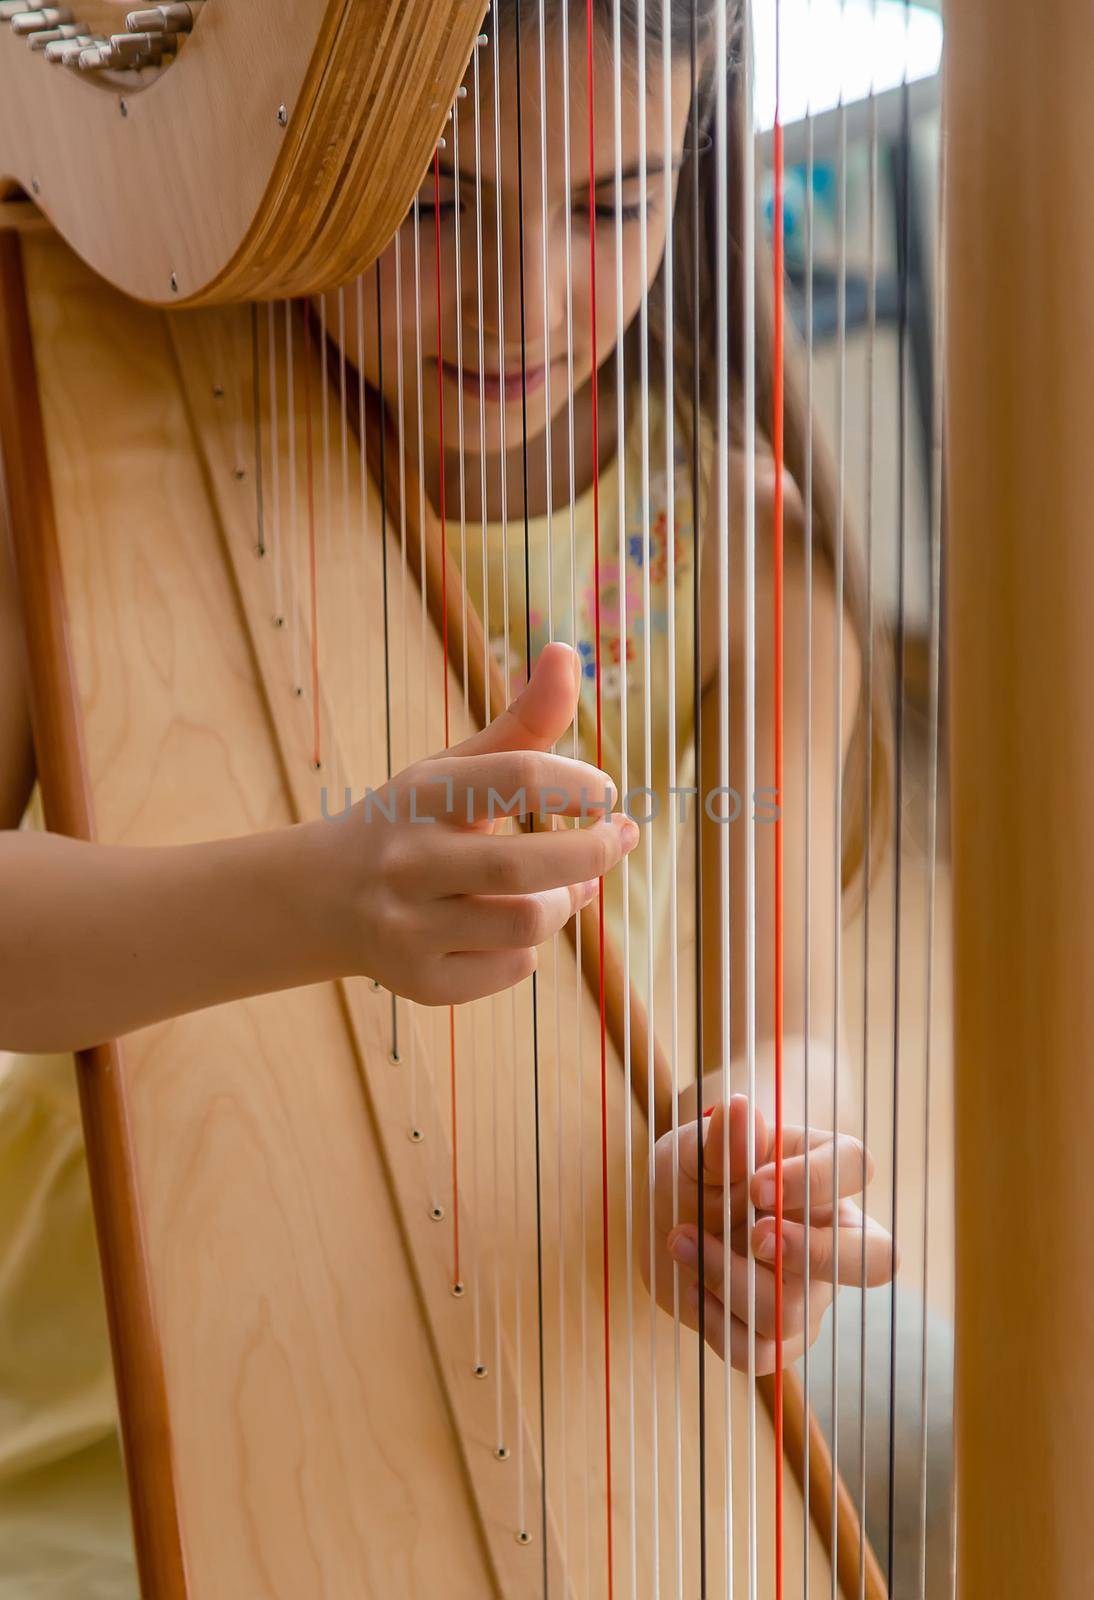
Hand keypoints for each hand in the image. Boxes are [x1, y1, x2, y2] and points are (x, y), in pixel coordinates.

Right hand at [334, 642, 637, 1004]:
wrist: (323, 900)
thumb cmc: (415, 823)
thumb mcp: (457, 768)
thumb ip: (522, 721)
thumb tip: (566, 651)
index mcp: (422, 794)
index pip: (519, 777)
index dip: (581, 784)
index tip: (605, 793)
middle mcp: (407, 860)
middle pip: (527, 864)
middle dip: (592, 852)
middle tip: (619, 838)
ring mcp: (408, 927)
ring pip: (528, 923)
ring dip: (564, 903)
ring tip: (566, 887)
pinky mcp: (419, 982)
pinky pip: (512, 967)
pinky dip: (529, 946)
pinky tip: (511, 926)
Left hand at [642, 1094, 893, 1373]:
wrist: (667, 1220)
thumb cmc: (696, 1172)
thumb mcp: (695, 1148)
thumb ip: (719, 1141)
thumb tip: (740, 1111)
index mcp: (823, 1172)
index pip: (855, 1165)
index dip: (816, 1178)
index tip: (756, 1185)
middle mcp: (833, 1235)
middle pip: (876, 1260)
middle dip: (814, 1253)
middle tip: (753, 1235)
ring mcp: (810, 1292)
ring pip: (792, 1309)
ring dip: (727, 1277)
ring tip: (679, 1238)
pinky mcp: (778, 1336)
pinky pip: (758, 1351)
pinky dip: (714, 1321)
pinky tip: (689, 1284)